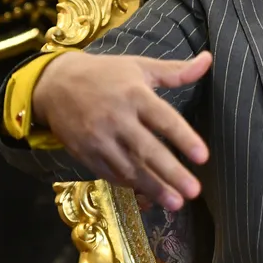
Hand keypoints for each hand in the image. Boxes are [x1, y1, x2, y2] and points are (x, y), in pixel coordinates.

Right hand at [32, 50, 211, 210]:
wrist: (54, 84)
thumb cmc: (105, 74)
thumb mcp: (141, 66)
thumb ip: (176, 71)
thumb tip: (208, 60)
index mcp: (135, 94)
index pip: (164, 119)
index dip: (184, 138)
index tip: (203, 157)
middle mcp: (116, 118)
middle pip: (147, 150)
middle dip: (171, 173)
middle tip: (193, 191)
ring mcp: (99, 139)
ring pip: (129, 168)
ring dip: (153, 188)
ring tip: (176, 203)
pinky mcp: (85, 153)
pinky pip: (111, 174)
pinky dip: (130, 187)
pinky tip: (150, 197)